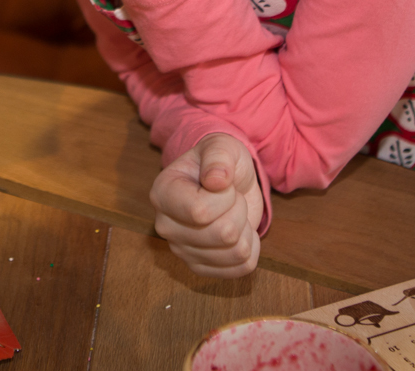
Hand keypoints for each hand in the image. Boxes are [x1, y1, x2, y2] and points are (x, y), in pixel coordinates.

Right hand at [150, 133, 264, 277]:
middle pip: (223, 234)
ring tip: (233, 212)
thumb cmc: (220, 163)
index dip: (225, 198)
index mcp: (162, 194)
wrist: (228, 183)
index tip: (223, 184)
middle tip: (230, 197)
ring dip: (245, 228)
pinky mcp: (200, 267)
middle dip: (239, 210)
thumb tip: (216, 181)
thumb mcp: (221, 146)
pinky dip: (251, 248)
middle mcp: (165, 226)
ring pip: (236, 252)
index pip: (200, 212)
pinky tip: (240, 232)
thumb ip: (218, 157)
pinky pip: (242, 268)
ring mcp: (181, 250)